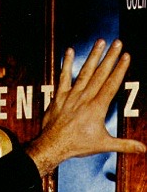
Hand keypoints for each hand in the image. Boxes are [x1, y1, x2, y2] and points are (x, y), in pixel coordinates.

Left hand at [26, 39, 145, 176]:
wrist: (52, 146)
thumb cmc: (77, 146)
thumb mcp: (104, 145)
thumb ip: (125, 145)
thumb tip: (143, 149)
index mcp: (97, 107)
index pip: (112, 84)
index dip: (120, 69)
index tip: (126, 56)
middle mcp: (85, 98)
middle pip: (100, 74)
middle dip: (110, 57)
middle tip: (117, 43)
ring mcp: (71, 96)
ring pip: (85, 72)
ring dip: (93, 56)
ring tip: (101, 42)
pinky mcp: (59, 97)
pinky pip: (63, 77)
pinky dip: (66, 64)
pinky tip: (69, 51)